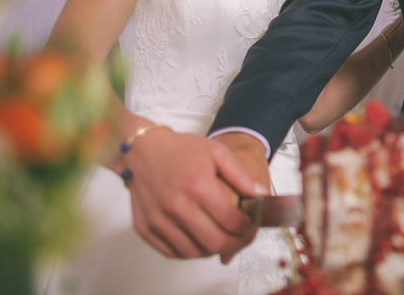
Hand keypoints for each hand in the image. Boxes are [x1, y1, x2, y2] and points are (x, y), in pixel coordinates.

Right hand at [122, 128, 262, 259]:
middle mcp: (176, 207)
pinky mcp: (145, 229)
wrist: (143, 151)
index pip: (232, 221)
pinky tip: (199, 239)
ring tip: (221, 237)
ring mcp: (158, 221)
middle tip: (240, 236)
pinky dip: (190, 252)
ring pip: (194, 253)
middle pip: (215, 242)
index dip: (247, 227)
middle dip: (235, 243)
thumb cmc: (182, 150)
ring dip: (213, 250)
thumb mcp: (217, 152)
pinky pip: (172, 253)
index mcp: (198, 187)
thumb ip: (240, 176)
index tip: (251, 223)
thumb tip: (260, 197)